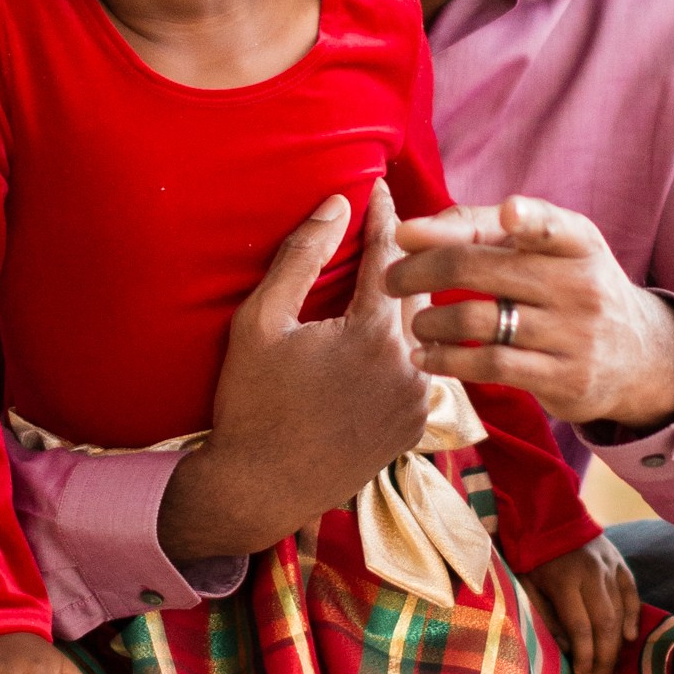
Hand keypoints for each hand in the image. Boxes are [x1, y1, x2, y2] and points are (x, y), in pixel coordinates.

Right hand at [157, 182, 433, 566]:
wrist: (260, 488)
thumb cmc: (251, 402)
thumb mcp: (260, 321)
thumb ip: (302, 257)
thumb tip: (337, 204)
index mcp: (376, 334)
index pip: (391, 255)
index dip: (382, 216)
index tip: (376, 185)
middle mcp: (410, 366)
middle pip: (418, 291)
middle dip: (403, 255)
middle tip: (387, 222)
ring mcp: (417, 401)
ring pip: (423, 332)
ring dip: (407, 302)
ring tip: (388, 273)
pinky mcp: (413, 429)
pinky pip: (419, 370)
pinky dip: (406, 346)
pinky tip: (386, 334)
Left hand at [388, 196, 673, 431]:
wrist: (637, 355)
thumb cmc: (568, 287)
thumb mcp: (545, 249)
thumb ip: (476, 230)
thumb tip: (406, 233)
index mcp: (576, 241)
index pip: (552, 224)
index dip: (530, 219)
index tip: (509, 214)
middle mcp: (580, 284)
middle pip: (482, 268)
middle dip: (421, 270)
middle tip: (392, 278)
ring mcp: (576, 334)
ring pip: (479, 320)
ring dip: (431, 321)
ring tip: (416, 322)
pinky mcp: (566, 379)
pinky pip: (491, 366)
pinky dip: (447, 360)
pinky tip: (426, 356)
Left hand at [526, 536, 641, 673]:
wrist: (548, 513)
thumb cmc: (531, 555)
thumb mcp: (525, 583)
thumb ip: (544, 615)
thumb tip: (566, 647)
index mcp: (564, 580)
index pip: (580, 627)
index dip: (585, 657)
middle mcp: (592, 574)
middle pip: (605, 625)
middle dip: (605, 660)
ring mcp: (610, 567)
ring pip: (621, 613)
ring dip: (618, 646)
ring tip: (612, 673)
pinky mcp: (620, 562)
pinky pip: (632, 593)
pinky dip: (633, 616)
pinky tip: (630, 638)